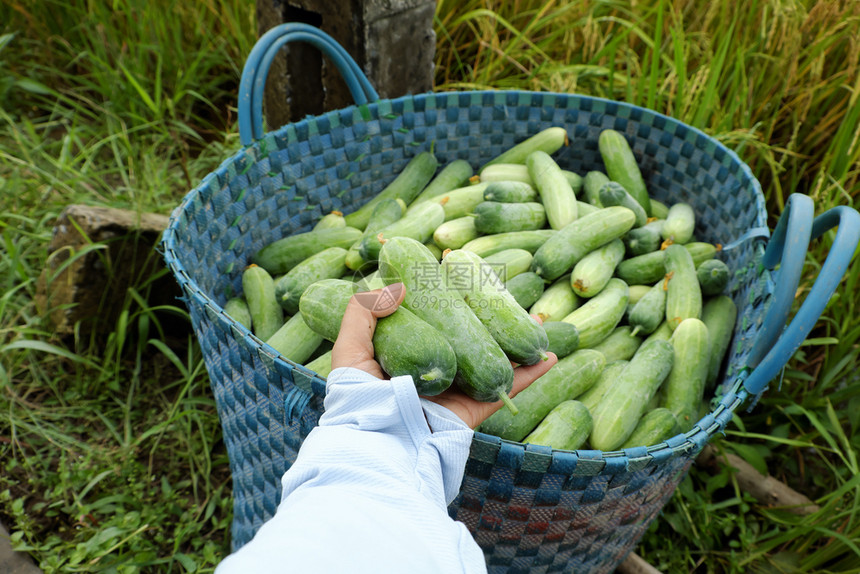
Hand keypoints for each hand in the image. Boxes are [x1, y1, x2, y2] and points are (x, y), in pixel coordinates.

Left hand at [331, 283, 557, 428]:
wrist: (377, 440)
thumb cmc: (359, 396)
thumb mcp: (351, 347)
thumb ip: (364, 312)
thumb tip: (399, 285)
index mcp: (408, 357)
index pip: (434, 323)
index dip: (449, 302)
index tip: (463, 277)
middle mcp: (435, 372)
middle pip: (469, 339)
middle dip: (489, 318)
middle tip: (504, 293)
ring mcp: (457, 390)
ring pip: (493, 360)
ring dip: (516, 341)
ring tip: (536, 321)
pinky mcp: (474, 409)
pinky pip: (507, 389)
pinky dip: (531, 375)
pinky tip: (549, 356)